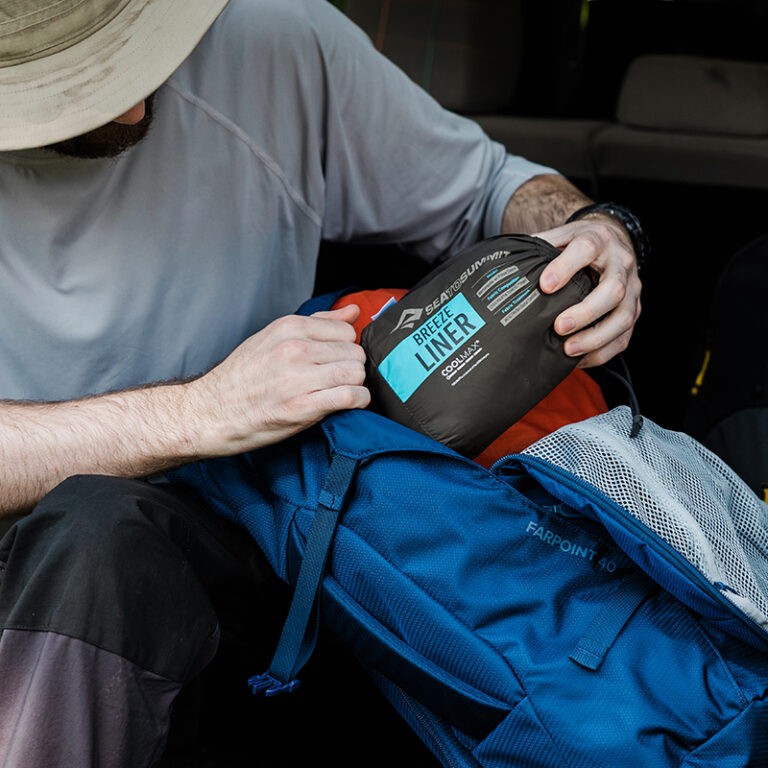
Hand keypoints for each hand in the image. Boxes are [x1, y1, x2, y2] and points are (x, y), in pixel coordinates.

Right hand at [186, 304, 369, 454]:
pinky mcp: (302, 406)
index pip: (345, 330)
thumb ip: (317, 324)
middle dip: (351, 368)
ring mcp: (298, 377)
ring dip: (354, 386)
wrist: (210, 412)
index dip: (345, 348)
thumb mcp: (274, 339)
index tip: (335, 361)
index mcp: (288, 327)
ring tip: (339, 393)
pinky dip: (357, 402)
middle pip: (354, 353)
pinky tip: (347, 405)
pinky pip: (350, 397)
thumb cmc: (241, 378)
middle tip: (336, 381)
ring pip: (355, 373)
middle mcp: (294, 348)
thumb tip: (353, 312)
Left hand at [535, 216, 641, 366]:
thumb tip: (509, 261)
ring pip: (623, 317)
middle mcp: (621, 264)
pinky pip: (623, 337)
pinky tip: (578, 359)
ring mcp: (632, 290)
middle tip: (559, 325)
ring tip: (568, 349)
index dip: (566, 267)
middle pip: (613, 289)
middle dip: (586, 311)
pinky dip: (601, 352)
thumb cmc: (582, 243)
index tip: (545, 285)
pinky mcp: (634, 311)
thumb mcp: (563, 235)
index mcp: (600, 239)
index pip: (586, 249)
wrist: (614, 242)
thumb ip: (542, 245)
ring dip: (596, 337)